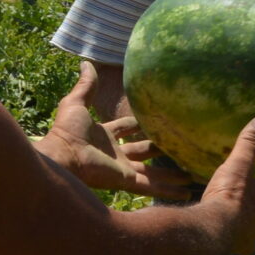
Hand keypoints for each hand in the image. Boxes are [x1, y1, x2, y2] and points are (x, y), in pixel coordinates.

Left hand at [37, 69, 175, 194]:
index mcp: (103, 136)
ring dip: (171, 175)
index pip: (125, 129)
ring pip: (153, 172)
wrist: (63, 156)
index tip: (155, 119)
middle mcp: (115, 154)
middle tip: (181, 146)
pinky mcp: (127, 181)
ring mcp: (122, 169)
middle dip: (160, 150)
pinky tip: (186, 192)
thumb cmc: (66, 131)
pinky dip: (169, 191)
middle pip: (143, 151)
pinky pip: (152, 186)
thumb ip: (85, 85)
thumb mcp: (76, 103)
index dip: (137, 124)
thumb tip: (85, 62)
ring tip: (191, 175)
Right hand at [198, 116, 254, 254]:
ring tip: (243, 231)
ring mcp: (244, 240)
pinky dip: (228, 242)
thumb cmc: (230, 195)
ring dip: (250, 235)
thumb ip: (250, 143)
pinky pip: (230, 247)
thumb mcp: (239, 165)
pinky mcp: (226, 249)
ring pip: (252, 242)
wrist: (211, 227)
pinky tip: (219, 238)